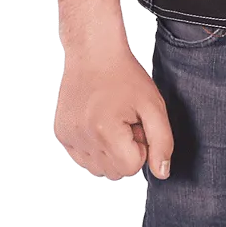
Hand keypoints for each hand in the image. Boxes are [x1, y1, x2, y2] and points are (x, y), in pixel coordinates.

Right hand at [55, 37, 174, 180]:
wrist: (94, 54)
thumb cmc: (125, 76)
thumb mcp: (154, 105)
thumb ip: (162, 142)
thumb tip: (162, 172)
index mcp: (105, 131)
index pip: (132, 167)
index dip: (141, 147)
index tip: (137, 124)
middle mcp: (82, 137)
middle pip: (116, 172)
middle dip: (127, 151)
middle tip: (126, 121)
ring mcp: (69, 137)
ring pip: (99, 169)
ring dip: (111, 151)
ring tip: (113, 122)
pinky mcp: (62, 134)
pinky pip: (84, 158)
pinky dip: (95, 147)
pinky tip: (99, 123)